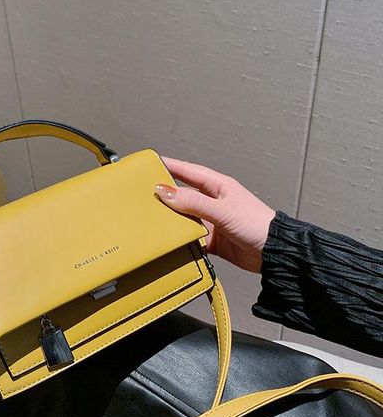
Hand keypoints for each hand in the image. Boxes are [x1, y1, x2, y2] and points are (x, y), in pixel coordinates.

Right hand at [155, 158, 275, 272]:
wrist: (274, 253)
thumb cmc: (257, 224)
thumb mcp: (222, 210)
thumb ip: (193, 203)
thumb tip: (165, 192)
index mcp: (217, 186)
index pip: (187, 171)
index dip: (168, 165)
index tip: (149, 163)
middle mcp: (212, 202)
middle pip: (181, 196)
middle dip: (164, 196)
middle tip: (142, 196)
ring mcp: (211, 221)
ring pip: (183, 218)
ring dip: (171, 221)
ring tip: (152, 222)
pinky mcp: (211, 240)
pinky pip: (189, 238)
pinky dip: (181, 241)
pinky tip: (170, 243)